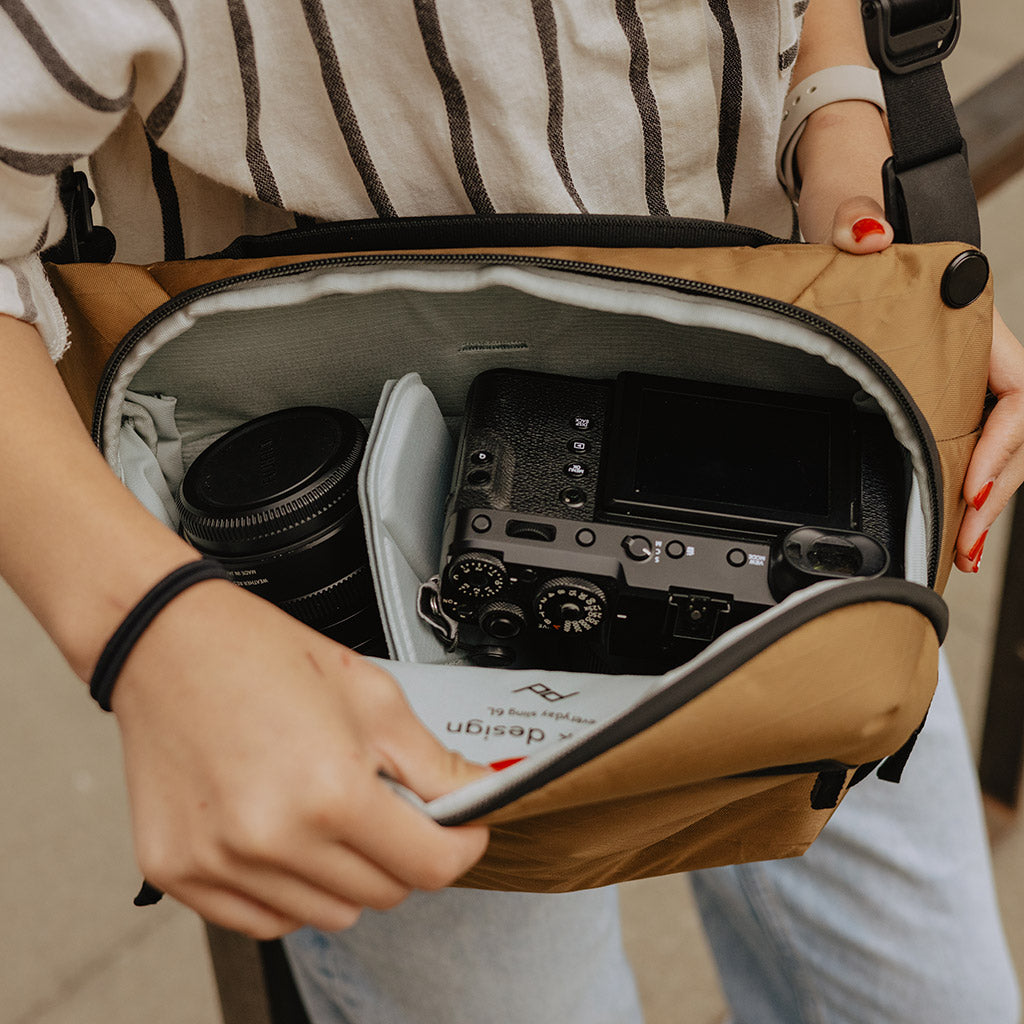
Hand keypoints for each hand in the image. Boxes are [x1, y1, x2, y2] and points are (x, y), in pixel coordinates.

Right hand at [112, 579, 488, 938]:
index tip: (461, 830)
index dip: (461, 845)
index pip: (431, 866)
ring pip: (330, 915)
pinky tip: (286, 838)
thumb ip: (434, 764)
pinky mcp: (182, 875)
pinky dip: (290, 891)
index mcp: (331, 793)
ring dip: (347, 875)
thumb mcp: (373, 697)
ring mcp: (222, 864)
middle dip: (403, 851)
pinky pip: (265, 921)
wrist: (170, 643)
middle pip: (385, 893)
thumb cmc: (264, 657)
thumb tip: (480, 797)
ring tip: (326, 813)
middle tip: (384, 803)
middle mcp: (274, 840)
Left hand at [823, 197, 1023, 573]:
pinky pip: (967, 444)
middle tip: (968, 540)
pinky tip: (954, 521)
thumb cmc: (857, 220)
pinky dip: (966, 486)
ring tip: (965, 548)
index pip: (1021, 390)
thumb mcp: (849, 217)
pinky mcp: (937, 391)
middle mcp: (978, 350)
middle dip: (997, 489)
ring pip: (997, 444)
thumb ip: (856, 221)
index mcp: (974, 319)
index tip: (977, 484)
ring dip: (986, 498)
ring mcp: (961, 373)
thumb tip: (867, 234)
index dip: (1008, 442)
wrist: (844, 219)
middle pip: (1016, 431)